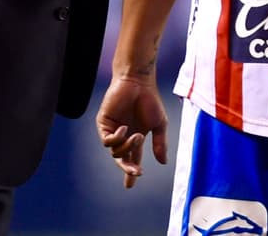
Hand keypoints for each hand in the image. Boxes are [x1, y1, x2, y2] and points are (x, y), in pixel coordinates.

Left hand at [95, 74, 168, 188]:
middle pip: (122, 159)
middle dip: (128, 168)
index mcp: (136, 138)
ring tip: (137, 137)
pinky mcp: (104, 123)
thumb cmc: (150, 100)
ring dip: (127, 147)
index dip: (131, 172)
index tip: (130, 185)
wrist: (138, 83)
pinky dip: (116, 139)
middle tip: (136, 173)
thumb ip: (160, 143)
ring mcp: (113, 130)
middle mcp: (123, 136)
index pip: (132, 159)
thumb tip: (163, 162)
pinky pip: (107, 140)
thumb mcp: (160, 124)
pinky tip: (124, 129)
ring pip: (115, 151)